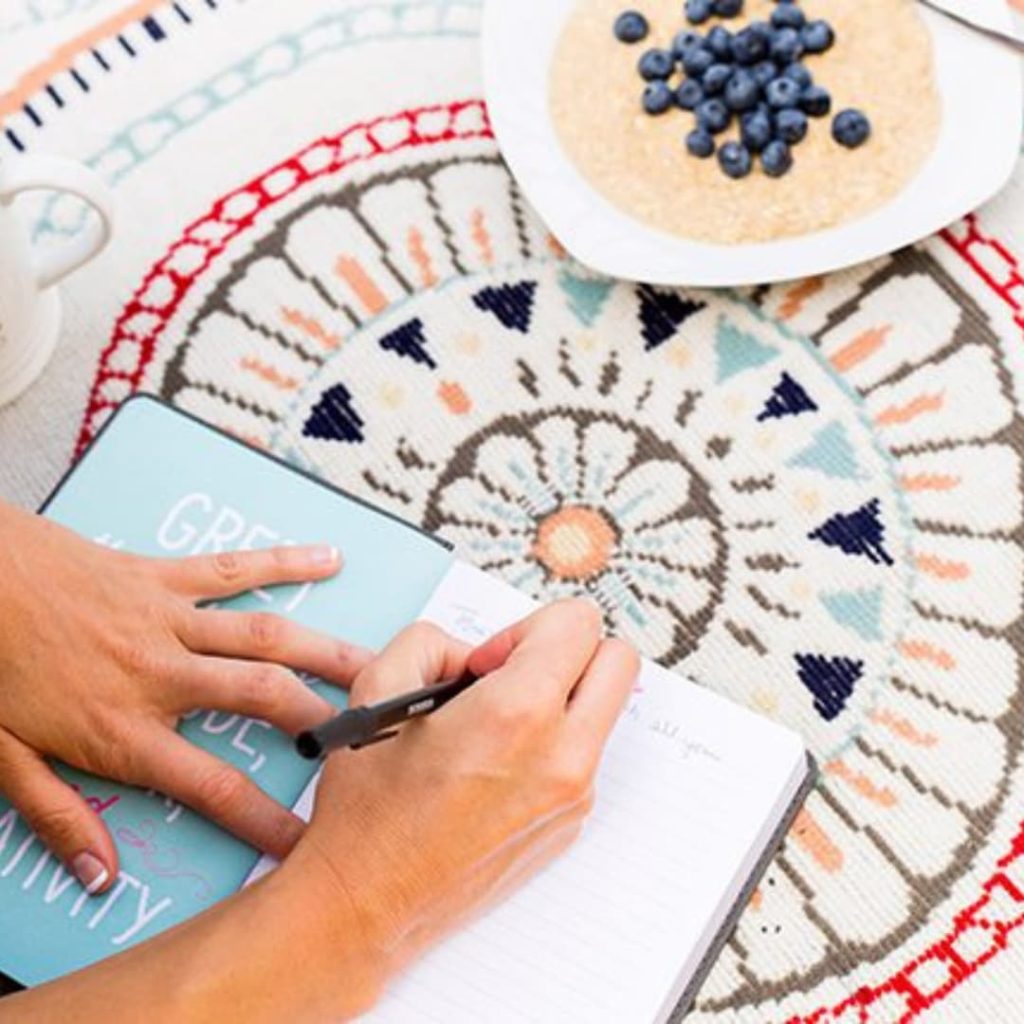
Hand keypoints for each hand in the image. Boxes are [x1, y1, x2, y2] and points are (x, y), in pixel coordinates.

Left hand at [0, 501, 371, 893]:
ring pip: (265, 636)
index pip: (210, 785)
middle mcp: (161, 674)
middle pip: (262, 697)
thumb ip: (56, 816)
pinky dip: (285, 563)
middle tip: (372, 735)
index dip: (263, 819)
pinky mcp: (163, 577)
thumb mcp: (3, 756)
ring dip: (325, 651)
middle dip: (324, 719)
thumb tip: (101, 874)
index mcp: (123, 729)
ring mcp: (169, 619)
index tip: (304, 839)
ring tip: (375, 665)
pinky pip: (235, 568)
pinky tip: (327, 560)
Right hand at [287, 599, 638, 997]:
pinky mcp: (570, 826)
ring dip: (562, 699)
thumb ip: (435, 641)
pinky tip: (495, 766)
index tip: (490, 660)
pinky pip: (584, 757)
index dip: (525, 627)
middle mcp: (562, 756)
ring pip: (604, 711)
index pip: (578, 623)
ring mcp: (573, 797)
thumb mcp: (378, 688)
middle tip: (514, 675)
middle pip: (618, 661)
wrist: (369, 901)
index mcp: (519, 714)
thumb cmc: (371, 810)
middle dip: (568, 651)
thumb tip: (475, 652)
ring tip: (496, 724)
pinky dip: (553, 744)